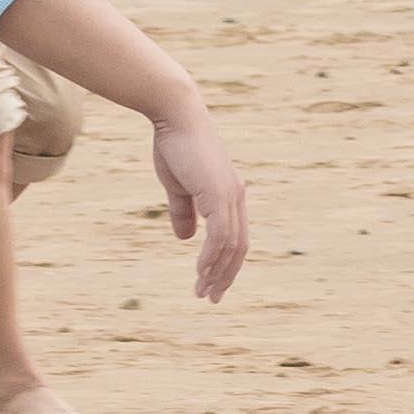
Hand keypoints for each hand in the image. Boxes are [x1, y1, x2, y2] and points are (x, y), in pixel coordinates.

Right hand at [146, 109, 249, 302]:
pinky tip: (201, 273)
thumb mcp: (178, 185)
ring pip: (231, 246)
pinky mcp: (219, 194)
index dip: (225, 263)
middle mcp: (236, 197)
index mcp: (230, 194)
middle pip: (239, 247)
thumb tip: (185, 238)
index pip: (236, 237)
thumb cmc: (174, 144)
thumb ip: (184, 211)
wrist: (175, 115)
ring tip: (203, 292)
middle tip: (210, 298)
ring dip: (217, 273)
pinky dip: (211, 258)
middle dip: (226, 275)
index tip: (211, 283)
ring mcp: (230, 196)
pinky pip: (220, 236)